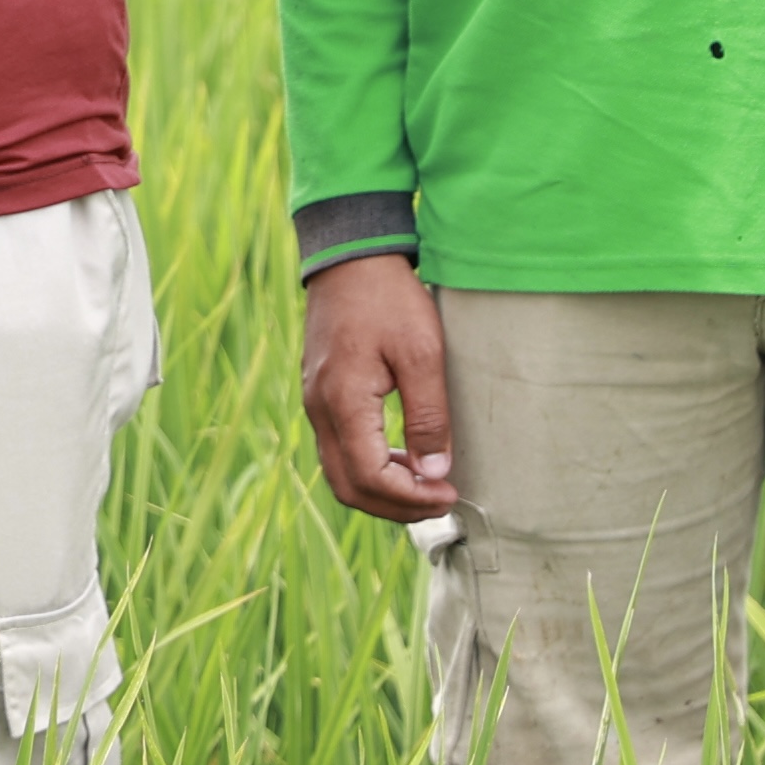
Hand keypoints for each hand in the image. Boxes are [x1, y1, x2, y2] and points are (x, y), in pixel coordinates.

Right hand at [301, 253, 457, 521]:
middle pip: (348, 487)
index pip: (370, 478)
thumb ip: (429, 416)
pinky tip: (404, 457)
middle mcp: (319, 409)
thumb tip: (434, 472)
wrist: (350, 257)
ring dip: (383, 490)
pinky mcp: (320, 394)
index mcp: (343, 402)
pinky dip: (371, 468)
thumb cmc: (388, 299)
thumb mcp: (422, 353)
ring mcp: (315, 402)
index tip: (450, 492)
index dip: (411, 498)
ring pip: (340, 472)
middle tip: (440, 499)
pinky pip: (339, 449)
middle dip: (396, 507)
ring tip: (426, 484)